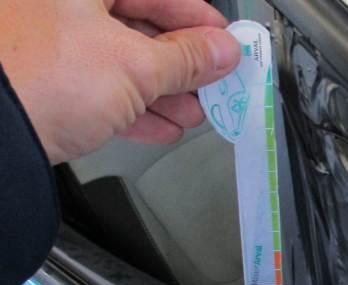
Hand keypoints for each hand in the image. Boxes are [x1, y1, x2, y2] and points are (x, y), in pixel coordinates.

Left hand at [0, 0, 240, 163]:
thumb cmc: (40, 79)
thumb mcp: (135, 67)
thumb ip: (186, 59)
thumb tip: (220, 52)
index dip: (197, 19)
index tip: (224, 43)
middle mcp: (59, 4)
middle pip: (138, 26)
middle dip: (182, 65)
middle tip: (212, 82)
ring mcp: (48, 41)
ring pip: (120, 61)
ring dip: (163, 92)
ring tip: (192, 114)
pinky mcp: (43, 80)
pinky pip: (98, 87)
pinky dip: (132, 108)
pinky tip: (160, 127)